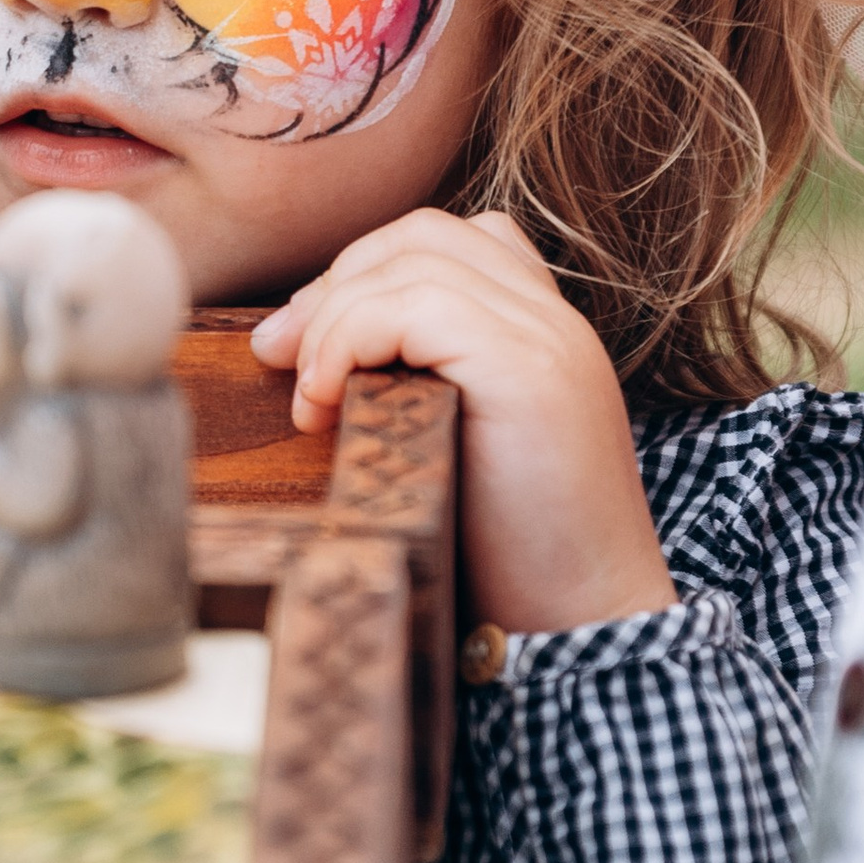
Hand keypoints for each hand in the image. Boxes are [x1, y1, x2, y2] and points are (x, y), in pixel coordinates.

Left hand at [251, 208, 675, 632]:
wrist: (583, 626)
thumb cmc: (507, 560)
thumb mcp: (446, 445)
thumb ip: (407, 384)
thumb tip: (287, 343)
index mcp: (542, 334)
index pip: (450, 243)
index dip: (364, 275)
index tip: (306, 352)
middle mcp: (554, 321)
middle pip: (424, 236)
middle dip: (336, 284)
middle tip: (280, 358)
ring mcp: (548, 338)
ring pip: (413, 258)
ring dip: (334, 320)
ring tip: (311, 400)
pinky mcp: (528, 369)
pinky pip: (416, 303)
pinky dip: (349, 340)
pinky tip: (327, 403)